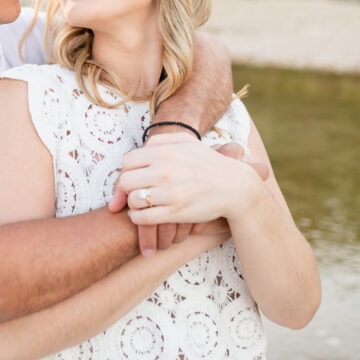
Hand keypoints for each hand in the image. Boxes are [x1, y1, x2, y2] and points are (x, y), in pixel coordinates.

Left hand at [109, 131, 198, 255]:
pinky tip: (144, 216)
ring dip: (132, 205)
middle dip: (125, 190)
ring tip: (140, 205)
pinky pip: (143, 218)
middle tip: (130, 195)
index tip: (128, 181)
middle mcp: (164, 171)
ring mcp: (169, 192)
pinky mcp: (175, 212)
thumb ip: (162, 140)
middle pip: (125, 182)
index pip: (127, 162)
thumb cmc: (209, 163)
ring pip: (133, 201)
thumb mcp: (188, 142)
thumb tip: (142, 147)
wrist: (234, 186)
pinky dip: (138, 219)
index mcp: (164, 152)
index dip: (124, 172)